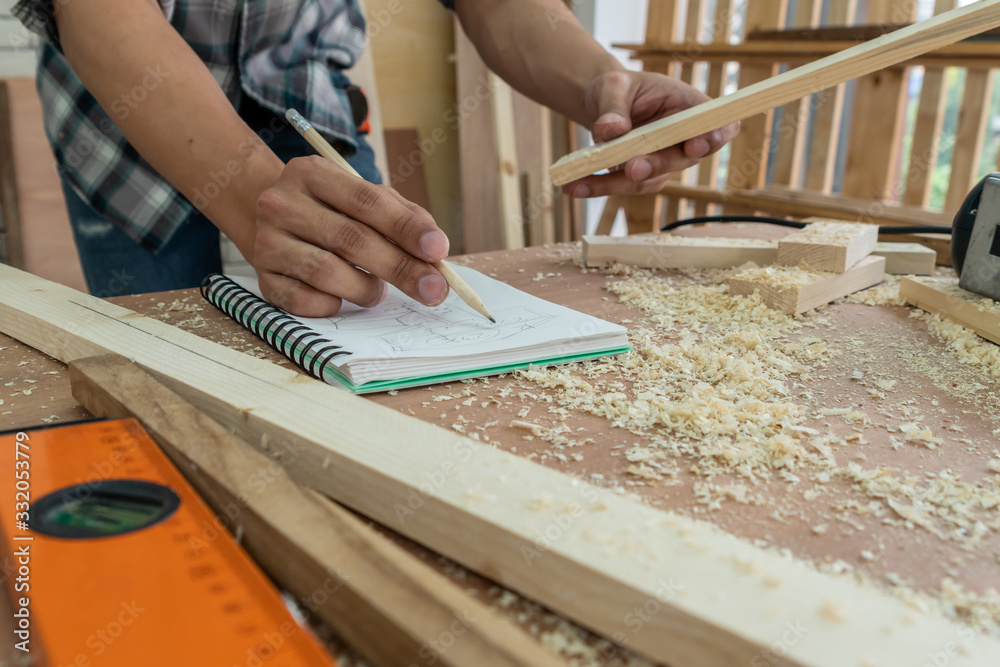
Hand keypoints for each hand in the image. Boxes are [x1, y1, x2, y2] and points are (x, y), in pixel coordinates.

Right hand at [251, 156, 450, 316]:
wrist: (270, 220)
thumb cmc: (332, 210)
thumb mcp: (364, 198)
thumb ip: (404, 216)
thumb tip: (435, 251)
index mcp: (312, 173)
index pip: (367, 201)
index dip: (406, 227)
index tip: (438, 250)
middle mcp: (282, 203)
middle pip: (350, 239)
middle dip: (400, 268)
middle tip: (433, 289)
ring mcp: (267, 241)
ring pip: (326, 273)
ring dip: (365, 289)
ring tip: (377, 291)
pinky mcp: (262, 278)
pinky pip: (303, 301)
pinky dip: (333, 305)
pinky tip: (342, 297)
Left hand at [563, 71, 739, 197]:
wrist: (602, 107)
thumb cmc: (618, 89)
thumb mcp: (614, 86)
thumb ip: (614, 106)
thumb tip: (610, 130)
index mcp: (689, 107)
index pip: (718, 124)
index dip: (714, 138)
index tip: (696, 145)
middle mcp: (684, 139)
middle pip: (680, 159)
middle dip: (656, 165)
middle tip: (632, 168)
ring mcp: (665, 163)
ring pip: (647, 180)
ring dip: (614, 184)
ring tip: (578, 183)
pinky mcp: (643, 178)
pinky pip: (623, 186)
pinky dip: (598, 187)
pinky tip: (573, 186)